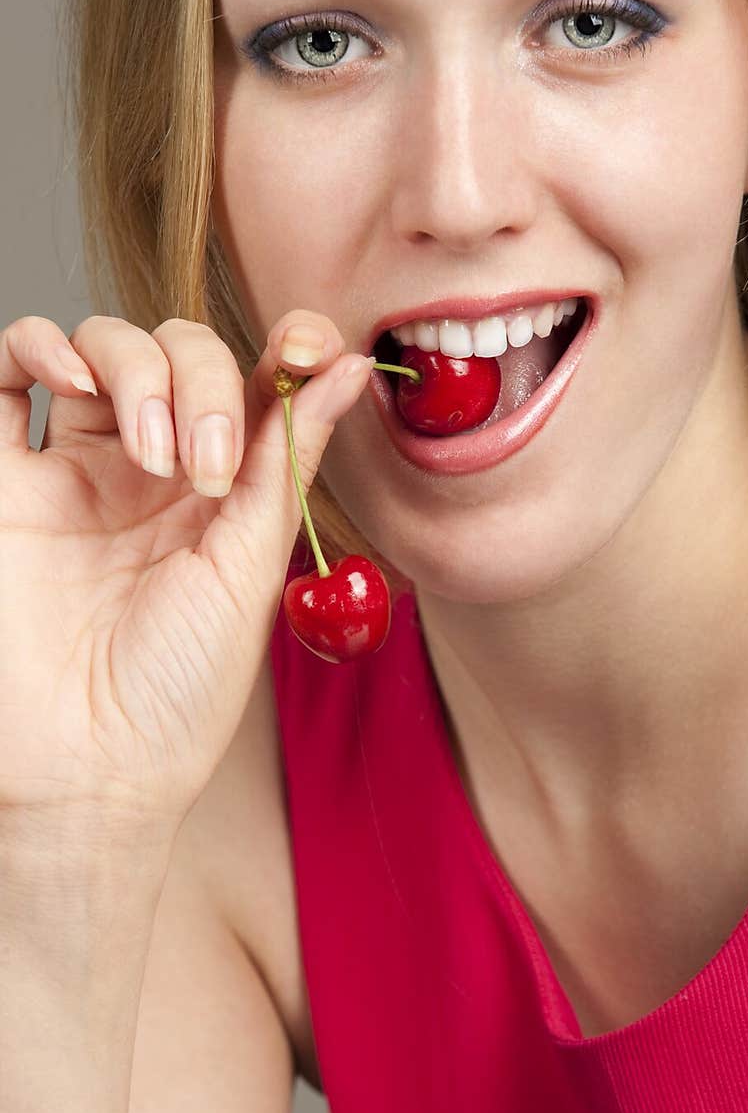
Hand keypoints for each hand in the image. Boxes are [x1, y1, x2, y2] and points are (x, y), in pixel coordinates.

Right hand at [0, 311, 373, 841]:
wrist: (91, 767)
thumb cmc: (179, 689)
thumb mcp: (250, 569)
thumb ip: (286, 461)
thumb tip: (349, 369)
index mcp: (224, 494)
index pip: (254, 382)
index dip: (285, 346)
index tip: (311, 348)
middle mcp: (153, 472)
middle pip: (180, 352)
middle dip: (204, 383)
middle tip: (206, 468)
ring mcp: (77, 470)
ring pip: (103, 346)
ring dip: (138, 371)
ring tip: (151, 457)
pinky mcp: (6, 480)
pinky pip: (6, 372)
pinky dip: (40, 346)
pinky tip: (73, 383)